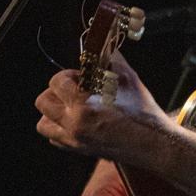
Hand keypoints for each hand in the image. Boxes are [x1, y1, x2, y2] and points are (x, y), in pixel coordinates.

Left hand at [34, 52, 172, 164]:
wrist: (153, 143)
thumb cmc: (142, 112)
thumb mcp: (128, 78)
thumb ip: (110, 59)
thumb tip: (102, 45)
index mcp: (83, 105)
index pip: (56, 82)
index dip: (68, 75)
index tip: (82, 77)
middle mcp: (73, 124)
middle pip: (43, 102)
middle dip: (56, 91)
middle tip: (74, 89)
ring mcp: (74, 140)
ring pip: (43, 124)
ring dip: (53, 112)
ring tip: (71, 106)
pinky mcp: (79, 150)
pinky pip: (55, 139)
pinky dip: (60, 128)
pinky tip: (76, 121)